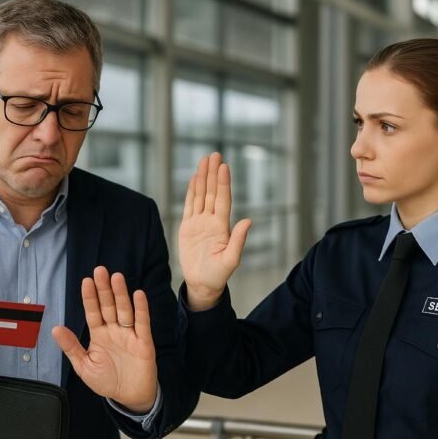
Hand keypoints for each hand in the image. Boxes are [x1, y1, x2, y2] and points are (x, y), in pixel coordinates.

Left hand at [52, 267, 156, 412]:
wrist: (130, 397)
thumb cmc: (107, 381)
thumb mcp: (84, 367)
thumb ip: (72, 348)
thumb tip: (55, 329)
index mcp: (99, 335)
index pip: (93, 312)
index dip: (90, 297)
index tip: (86, 281)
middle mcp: (114, 330)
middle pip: (108, 306)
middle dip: (104, 289)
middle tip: (100, 270)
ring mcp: (129, 334)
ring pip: (124, 310)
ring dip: (120, 294)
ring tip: (116, 278)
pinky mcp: (144, 341)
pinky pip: (142, 323)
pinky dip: (141, 309)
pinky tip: (138, 295)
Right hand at [178, 152, 250, 310]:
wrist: (202, 284)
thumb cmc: (218, 275)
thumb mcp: (230, 260)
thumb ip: (238, 240)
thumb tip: (249, 221)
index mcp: (222, 227)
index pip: (222, 200)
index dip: (223, 183)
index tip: (224, 167)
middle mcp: (211, 221)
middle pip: (212, 192)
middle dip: (213, 174)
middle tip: (214, 154)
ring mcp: (199, 223)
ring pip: (201, 195)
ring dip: (202, 178)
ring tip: (204, 161)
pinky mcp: (188, 227)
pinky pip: (189, 205)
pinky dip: (191, 191)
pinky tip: (193, 179)